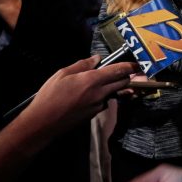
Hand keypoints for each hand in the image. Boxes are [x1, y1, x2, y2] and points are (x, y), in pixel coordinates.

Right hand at [23, 56, 137, 136]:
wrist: (44, 123)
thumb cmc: (50, 95)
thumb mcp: (63, 74)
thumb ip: (82, 65)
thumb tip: (97, 59)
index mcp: (92, 80)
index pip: (118, 71)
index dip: (129, 66)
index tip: (137, 64)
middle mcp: (100, 94)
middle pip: (121, 83)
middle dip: (126, 76)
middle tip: (126, 71)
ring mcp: (98, 106)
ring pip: (113, 93)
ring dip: (114, 86)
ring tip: (106, 81)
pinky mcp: (94, 115)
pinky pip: (103, 102)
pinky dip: (103, 96)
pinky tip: (91, 94)